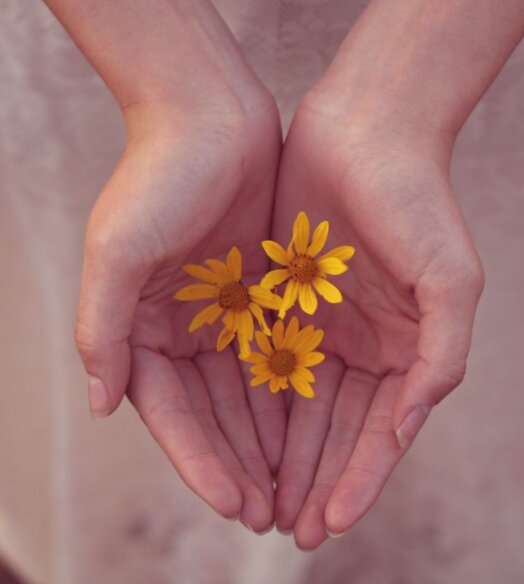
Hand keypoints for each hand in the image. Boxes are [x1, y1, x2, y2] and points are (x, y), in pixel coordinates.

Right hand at [75, 92, 284, 532]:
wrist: (211, 116)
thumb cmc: (159, 176)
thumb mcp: (118, 250)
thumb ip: (102, 328)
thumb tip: (102, 404)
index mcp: (142, 328)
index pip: (172, 414)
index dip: (201, 462)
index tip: (236, 503)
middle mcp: (182, 329)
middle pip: (214, 415)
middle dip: (242, 465)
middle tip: (275, 516)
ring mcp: (226, 314)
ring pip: (250, 393)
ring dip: (270, 441)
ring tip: (297, 488)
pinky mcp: (263, 294)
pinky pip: (280, 355)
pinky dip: (292, 394)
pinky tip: (312, 429)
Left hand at [270, 93, 483, 547]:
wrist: (365, 130)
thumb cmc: (416, 200)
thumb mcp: (451, 279)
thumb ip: (441, 356)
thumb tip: (408, 426)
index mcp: (404, 347)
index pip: (380, 431)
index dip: (358, 479)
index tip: (331, 523)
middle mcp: (362, 343)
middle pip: (335, 428)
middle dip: (314, 478)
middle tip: (288, 530)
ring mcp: (321, 323)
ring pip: (296, 403)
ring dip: (282, 452)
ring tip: (260, 500)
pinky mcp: (281, 298)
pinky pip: (264, 358)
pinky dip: (254, 400)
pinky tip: (238, 437)